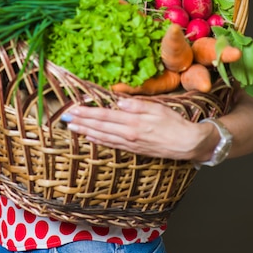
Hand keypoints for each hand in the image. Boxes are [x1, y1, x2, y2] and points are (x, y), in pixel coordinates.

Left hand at [62, 97, 216, 161]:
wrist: (187, 144)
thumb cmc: (174, 123)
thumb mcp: (158, 108)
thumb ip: (137, 105)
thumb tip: (118, 102)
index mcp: (133, 122)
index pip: (104, 116)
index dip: (87, 112)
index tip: (73, 109)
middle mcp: (128, 134)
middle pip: (99, 127)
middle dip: (81, 121)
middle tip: (65, 117)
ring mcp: (130, 144)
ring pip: (102, 137)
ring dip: (86, 131)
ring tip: (72, 127)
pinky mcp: (133, 150)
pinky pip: (112, 145)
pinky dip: (99, 142)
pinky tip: (90, 138)